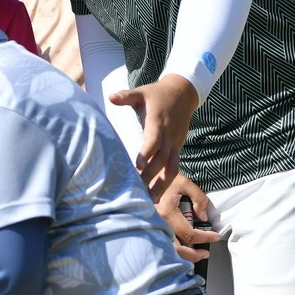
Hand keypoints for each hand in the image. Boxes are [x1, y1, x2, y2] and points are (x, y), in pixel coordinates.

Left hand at [109, 73, 199, 193]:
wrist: (183, 94)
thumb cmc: (157, 94)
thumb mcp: (142, 92)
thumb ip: (126, 96)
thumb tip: (111, 97)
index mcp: (158, 122)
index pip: (154, 140)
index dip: (147, 153)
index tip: (138, 166)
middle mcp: (169, 135)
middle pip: (162, 159)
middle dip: (151, 176)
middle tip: (138, 192)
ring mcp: (175, 143)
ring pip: (171, 167)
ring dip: (162, 185)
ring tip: (151, 202)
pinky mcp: (177, 148)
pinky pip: (174, 167)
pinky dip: (166, 181)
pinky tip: (157, 196)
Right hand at [157, 173, 216, 264]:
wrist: (143, 177)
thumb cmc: (164, 179)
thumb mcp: (185, 184)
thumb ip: (199, 199)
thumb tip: (204, 217)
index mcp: (167, 213)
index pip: (189, 234)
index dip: (205, 238)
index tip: (215, 237)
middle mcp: (158, 224)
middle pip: (177, 249)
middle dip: (194, 255)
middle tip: (205, 253)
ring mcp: (152, 227)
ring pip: (168, 250)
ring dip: (183, 256)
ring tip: (195, 254)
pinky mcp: (150, 228)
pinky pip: (162, 244)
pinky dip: (173, 251)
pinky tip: (182, 250)